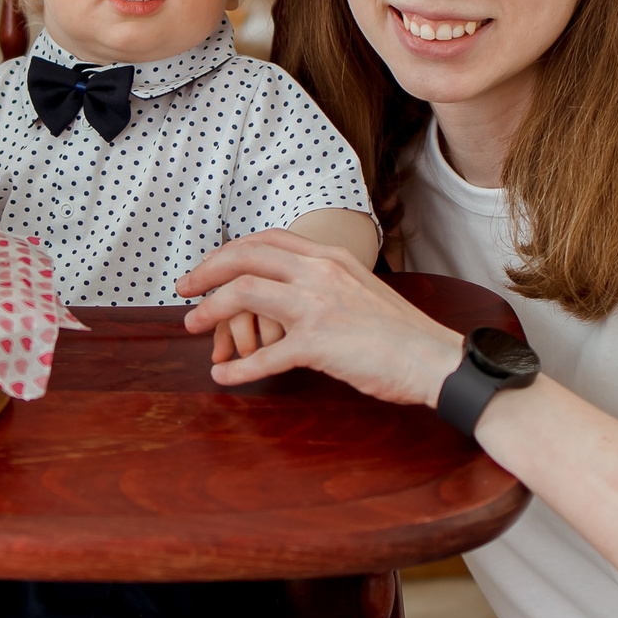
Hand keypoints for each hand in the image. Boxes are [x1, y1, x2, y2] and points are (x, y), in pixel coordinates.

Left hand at [177, 230, 461, 405]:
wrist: (433, 359)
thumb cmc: (399, 333)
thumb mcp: (360, 288)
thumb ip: (326, 282)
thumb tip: (291, 290)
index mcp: (329, 257)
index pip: (266, 240)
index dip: (228, 252)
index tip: (207, 268)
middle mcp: (320, 273)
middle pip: (245, 258)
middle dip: (206, 271)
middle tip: (184, 290)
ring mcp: (317, 306)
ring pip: (244, 295)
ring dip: (210, 311)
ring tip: (192, 327)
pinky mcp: (318, 344)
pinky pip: (264, 356)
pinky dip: (237, 368)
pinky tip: (223, 377)